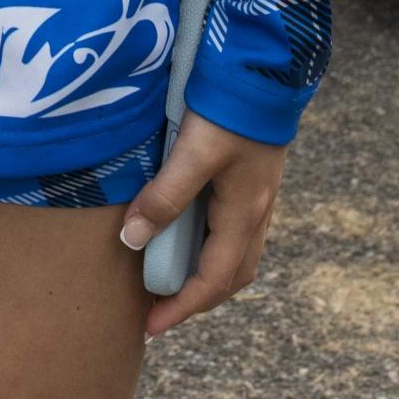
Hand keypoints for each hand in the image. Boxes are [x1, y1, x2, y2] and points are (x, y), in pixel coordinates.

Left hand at [118, 109, 284, 333]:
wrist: (265, 70)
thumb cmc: (229, 111)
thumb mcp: (193, 153)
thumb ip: (165, 196)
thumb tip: (133, 240)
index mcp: (243, 216)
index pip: (213, 282)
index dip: (182, 308)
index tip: (151, 328)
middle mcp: (256, 214)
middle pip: (230, 277)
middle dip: (197, 299)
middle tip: (159, 309)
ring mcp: (258, 198)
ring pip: (235, 255)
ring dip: (206, 275)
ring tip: (170, 276)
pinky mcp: (253, 180)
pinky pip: (234, 231)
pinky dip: (212, 247)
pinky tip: (188, 233)